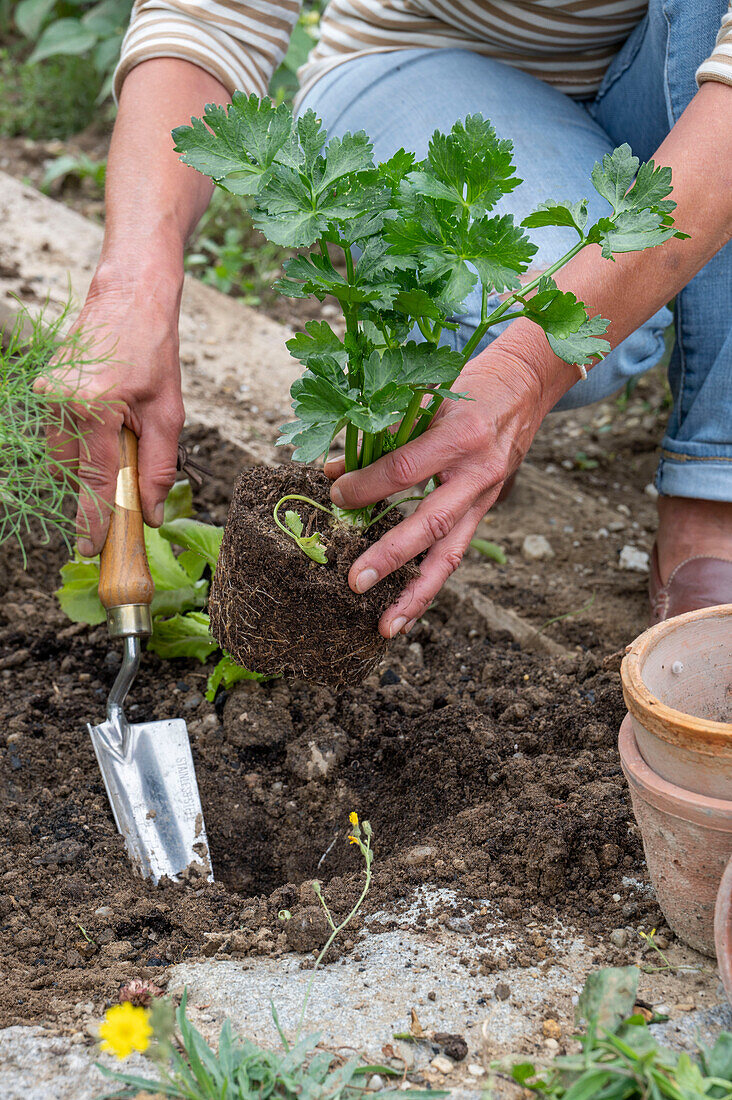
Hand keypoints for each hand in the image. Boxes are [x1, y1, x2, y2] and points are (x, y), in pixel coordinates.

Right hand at [35, 267, 184, 555]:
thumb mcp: (168, 412)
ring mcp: (48, 394)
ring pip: (63, 456)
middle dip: (96, 490)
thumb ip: (159, 467)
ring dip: (90, 463)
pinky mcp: (45, 390)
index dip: (94, 519)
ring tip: (122, 436)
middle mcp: (61, 402)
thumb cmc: (153, 350)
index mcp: (95, 407)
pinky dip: (83, 443)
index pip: (94, 480)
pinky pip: (60, 435)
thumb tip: (150, 513)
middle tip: (122, 491)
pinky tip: (107, 423)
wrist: (128, 297)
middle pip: (73, 473)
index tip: (92, 549)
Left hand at [325, 349, 549, 638]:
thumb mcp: (425, 397)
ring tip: (387, 627)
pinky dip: (429, 584)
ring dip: (416, 595)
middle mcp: (477, 473)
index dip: (367, 485)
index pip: (406, 468)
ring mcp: (484, 498)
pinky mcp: (485, 512)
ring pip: (450, 555)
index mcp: (460, 435)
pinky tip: (405, 610)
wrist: (524, 387)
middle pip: (430, 523)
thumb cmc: (466, 387)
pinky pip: (455, 554)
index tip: (335, 494)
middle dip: (391, 556)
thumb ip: (381, 434)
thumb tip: (331, 471)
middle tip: (354, 582)